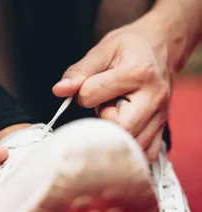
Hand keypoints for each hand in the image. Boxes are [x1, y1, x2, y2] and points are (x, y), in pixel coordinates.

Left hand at [53, 21, 174, 161]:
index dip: (82, 94)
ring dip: (115, 136)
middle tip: (103, 107)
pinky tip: (121, 136)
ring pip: (133, 145)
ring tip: (115, 116)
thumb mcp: (102, 51)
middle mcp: (154, 97)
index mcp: (138, 73)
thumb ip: (79, 71)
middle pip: (120, 128)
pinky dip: (130, 151)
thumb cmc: (129, 48)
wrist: (161, 47)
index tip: (86, 88)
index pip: (92, 96)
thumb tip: (59, 90)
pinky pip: (148, 153)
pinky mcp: (162, 129)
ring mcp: (161, 115)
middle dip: (101, 121)